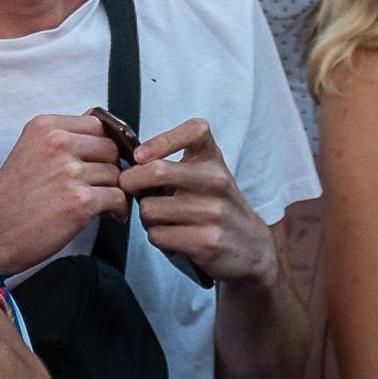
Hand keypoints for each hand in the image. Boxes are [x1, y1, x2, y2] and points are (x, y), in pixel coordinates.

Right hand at [0, 114, 127, 274]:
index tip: (100, 159)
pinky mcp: (81, 201)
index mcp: (44, 128)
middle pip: (111, 148)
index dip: (102, 143)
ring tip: (98, 202)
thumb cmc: (12, 198)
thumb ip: (61, 137)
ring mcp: (70, 172)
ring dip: (111, 190)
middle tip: (99, 184)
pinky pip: (119, 198)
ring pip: (117, 174)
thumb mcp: (28, 152)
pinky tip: (107, 215)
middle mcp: (57, 144)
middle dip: (109, 167)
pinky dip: (118, 209)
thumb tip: (102, 129)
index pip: (97, 123)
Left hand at [122, 118, 276, 284]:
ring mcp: (214, 212)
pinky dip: (156, 237)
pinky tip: (173, 237)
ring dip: (146, 217)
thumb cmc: (214, 207)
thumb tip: (124, 168)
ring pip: (149, 209)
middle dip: (130, 182)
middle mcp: (217, 180)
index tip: (140, 155)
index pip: (194, 130)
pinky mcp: (208, 241)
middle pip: (156, 171)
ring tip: (162, 219)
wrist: (252, 248)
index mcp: (213, 159)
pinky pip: (157, 235)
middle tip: (130, 189)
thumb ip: (171, 166)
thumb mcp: (204, 176)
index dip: (162, 140)